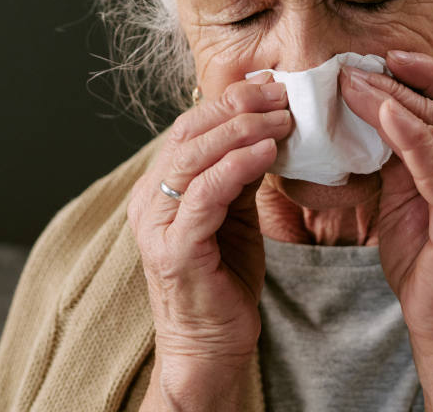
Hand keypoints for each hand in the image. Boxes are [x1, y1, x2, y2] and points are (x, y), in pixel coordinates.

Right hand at [127, 73, 291, 408]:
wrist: (210, 344)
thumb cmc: (223, 278)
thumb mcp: (236, 212)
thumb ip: (242, 172)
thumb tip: (266, 128)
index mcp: (160, 186)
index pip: (191, 125)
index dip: (230, 100)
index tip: (272, 87)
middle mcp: (150, 199)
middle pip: (189, 132)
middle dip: (238, 107)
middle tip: (282, 95)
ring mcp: (158, 225)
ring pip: (193, 157)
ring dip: (242, 130)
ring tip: (282, 118)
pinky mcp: (175, 251)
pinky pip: (203, 197)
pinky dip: (235, 167)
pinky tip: (267, 152)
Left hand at [340, 50, 432, 409]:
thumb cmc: (430, 267)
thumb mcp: (412, 202)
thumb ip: (403, 160)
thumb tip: (373, 117)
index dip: (429, 76)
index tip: (389, 55)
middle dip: (399, 84)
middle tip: (355, 65)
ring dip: (390, 103)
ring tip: (352, 83)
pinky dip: (408, 135)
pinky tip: (384, 113)